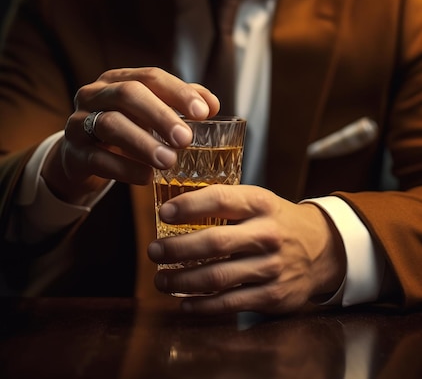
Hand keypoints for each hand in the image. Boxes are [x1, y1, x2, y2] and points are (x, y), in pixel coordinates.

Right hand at [41, 67, 218, 202]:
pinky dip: (124, 168)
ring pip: (110, 125)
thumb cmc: (125, 128)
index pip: (151, 77)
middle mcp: (96, 94)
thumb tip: (212, 104)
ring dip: (142, 143)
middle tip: (186, 139)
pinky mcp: (72, 153)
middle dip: (160, 115)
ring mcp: (79, 122)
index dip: (178, 92)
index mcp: (118, 79)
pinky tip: (146, 178)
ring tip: (169, 161)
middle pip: (128, 94)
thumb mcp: (149, 113)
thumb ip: (179, 104)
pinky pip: (97, 159)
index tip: (204, 112)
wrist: (81, 156)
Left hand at [148, 184, 345, 313]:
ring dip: (182, 280)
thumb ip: (225, 203)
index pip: (221, 199)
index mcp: (261, 204)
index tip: (165, 213)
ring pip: (217, 277)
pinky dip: (202, 305)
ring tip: (161, 279)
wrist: (323, 249)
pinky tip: (184, 301)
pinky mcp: (273, 296)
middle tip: (153, 251)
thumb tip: (175, 206)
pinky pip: (229, 303)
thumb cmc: (278, 221)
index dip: (189, 206)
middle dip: (176, 249)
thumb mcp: (259, 201)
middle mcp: (267, 235)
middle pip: (214, 243)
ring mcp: (271, 268)